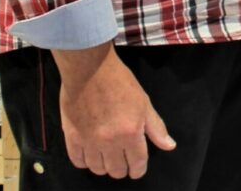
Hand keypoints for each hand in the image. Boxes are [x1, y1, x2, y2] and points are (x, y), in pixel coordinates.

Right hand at [53, 44, 174, 179]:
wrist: (90, 70)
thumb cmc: (120, 83)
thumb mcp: (144, 103)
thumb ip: (156, 128)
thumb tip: (169, 146)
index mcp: (130, 133)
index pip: (137, 163)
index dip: (138, 170)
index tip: (137, 170)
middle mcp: (109, 141)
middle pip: (116, 170)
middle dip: (122, 169)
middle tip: (123, 163)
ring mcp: (88, 141)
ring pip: (97, 168)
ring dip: (104, 166)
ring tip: (108, 158)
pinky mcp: (71, 137)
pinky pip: (78, 161)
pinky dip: (85, 162)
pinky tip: (90, 155)